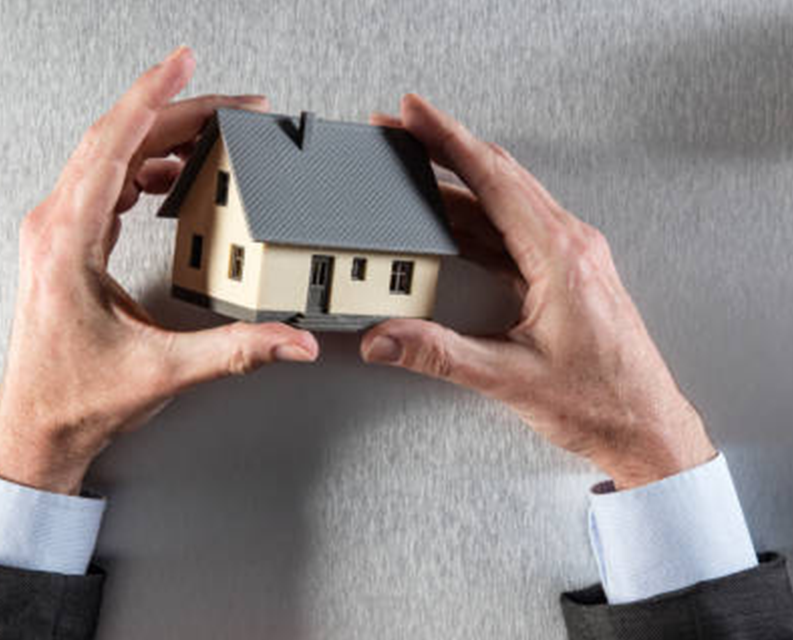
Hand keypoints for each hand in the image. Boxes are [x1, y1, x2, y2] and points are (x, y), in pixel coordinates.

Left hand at [0, 47, 318, 494]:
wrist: (37, 427)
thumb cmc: (77, 398)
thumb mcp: (165, 371)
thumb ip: (237, 351)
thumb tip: (290, 339)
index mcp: (68, 243)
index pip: (111, 144)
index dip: (153, 96)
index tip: (182, 64)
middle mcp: (55, 228)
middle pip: (115, 141)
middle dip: (176, 114)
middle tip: (230, 105)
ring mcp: (57, 234)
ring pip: (109, 158)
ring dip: (160, 139)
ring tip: (209, 138)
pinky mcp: (67, 245)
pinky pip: (104, 183)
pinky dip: (142, 168)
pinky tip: (168, 177)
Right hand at [361, 94, 713, 488]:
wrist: (646, 427)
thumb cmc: (603, 402)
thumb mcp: (510, 379)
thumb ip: (439, 355)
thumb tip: (386, 337)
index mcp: (561, 256)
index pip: (494, 179)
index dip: (448, 140)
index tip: (417, 114)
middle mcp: (569, 246)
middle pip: (498, 177)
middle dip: (445, 149)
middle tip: (404, 130)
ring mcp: (570, 258)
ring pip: (505, 202)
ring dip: (457, 185)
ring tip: (413, 176)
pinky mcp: (564, 275)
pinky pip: (512, 231)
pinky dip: (475, 219)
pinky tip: (448, 225)